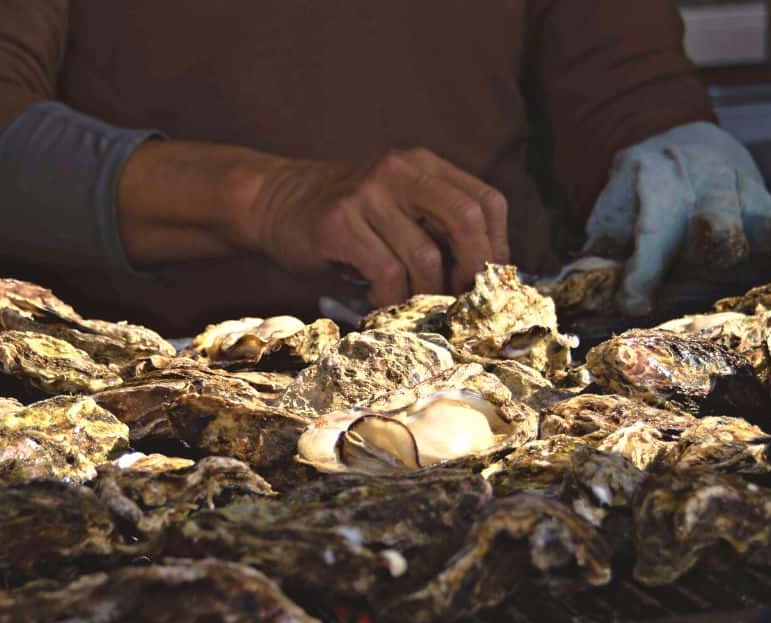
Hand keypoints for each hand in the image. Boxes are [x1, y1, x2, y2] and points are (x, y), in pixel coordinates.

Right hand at [249, 149, 509, 306]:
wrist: (273, 202)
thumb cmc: (347, 219)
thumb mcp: (397, 209)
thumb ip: (435, 229)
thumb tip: (484, 280)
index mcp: (423, 165)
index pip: (485, 201)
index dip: (497, 247)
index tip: (489, 283)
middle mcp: (399, 170)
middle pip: (465, 220)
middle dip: (473, 271)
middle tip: (464, 303)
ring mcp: (367, 194)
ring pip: (424, 256)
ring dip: (426, 294)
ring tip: (416, 310)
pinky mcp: (338, 222)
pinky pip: (385, 272)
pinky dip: (391, 299)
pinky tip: (382, 306)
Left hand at [585, 123, 770, 315]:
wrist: (680, 146)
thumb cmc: (635, 202)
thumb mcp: (608, 218)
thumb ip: (594, 255)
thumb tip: (563, 297)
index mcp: (654, 188)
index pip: (647, 228)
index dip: (640, 265)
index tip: (632, 302)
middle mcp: (703, 187)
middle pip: (713, 213)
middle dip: (715, 231)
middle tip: (717, 248)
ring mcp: (743, 194)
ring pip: (764, 218)